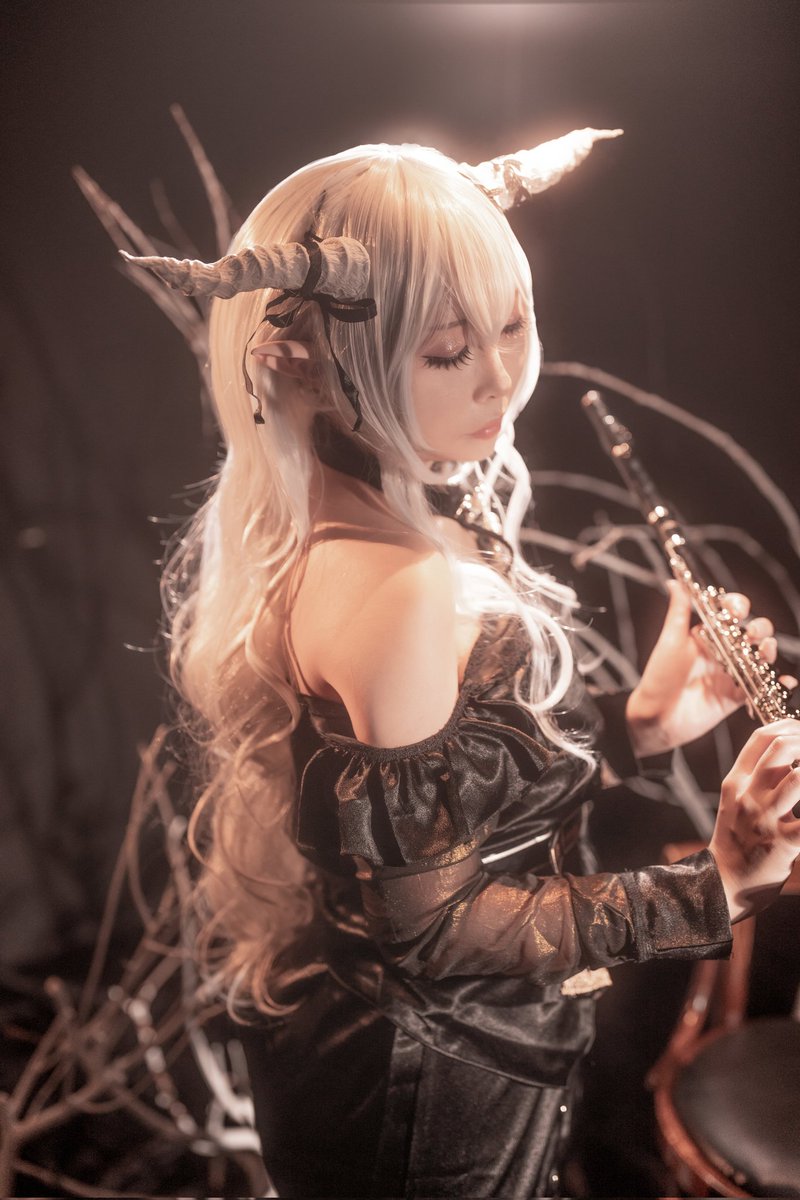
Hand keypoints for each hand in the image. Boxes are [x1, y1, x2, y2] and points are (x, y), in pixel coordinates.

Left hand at [625, 582, 796, 756]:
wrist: (656, 718)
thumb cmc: (658, 677)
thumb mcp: (670, 641)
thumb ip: (679, 612)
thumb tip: (675, 580)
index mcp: (706, 634)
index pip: (729, 612)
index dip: (738, 607)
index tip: (737, 610)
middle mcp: (722, 651)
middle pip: (752, 633)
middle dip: (759, 629)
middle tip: (751, 635)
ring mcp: (732, 674)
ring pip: (760, 658)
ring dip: (769, 652)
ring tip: (766, 651)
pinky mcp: (737, 697)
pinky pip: (763, 688)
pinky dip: (778, 685)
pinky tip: (785, 682)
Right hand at [709, 718, 799, 921]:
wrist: (722, 884)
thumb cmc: (735, 842)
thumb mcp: (737, 802)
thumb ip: (757, 780)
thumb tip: (788, 757)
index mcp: (736, 782)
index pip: (762, 737)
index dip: (790, 725)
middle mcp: (748, 795)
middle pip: (780, 747)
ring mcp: (764, 818)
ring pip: (796, 778)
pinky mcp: (782, 843)